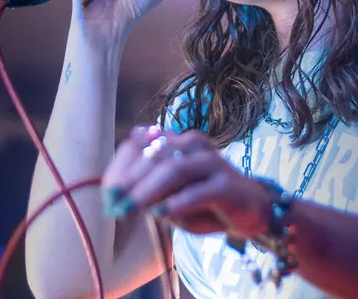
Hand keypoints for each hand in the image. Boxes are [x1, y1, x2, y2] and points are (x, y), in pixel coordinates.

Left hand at [100, 126, 272, 238]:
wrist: (251, 210)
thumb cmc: (205, 203)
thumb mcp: (172, 196)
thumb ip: (151, 188)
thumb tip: (121, 191)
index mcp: (179, 142)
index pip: (142, 144)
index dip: (121, 167)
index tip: (107, 193)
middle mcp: (195, 145)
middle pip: (155, 155)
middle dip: (131, 181)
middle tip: (114, 203)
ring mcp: (212, 163)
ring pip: (174, 169)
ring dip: (148, 191)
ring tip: (130, 209)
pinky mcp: (226, 185)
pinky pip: (198, 192)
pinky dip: (177, 203)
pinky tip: (159, 215)